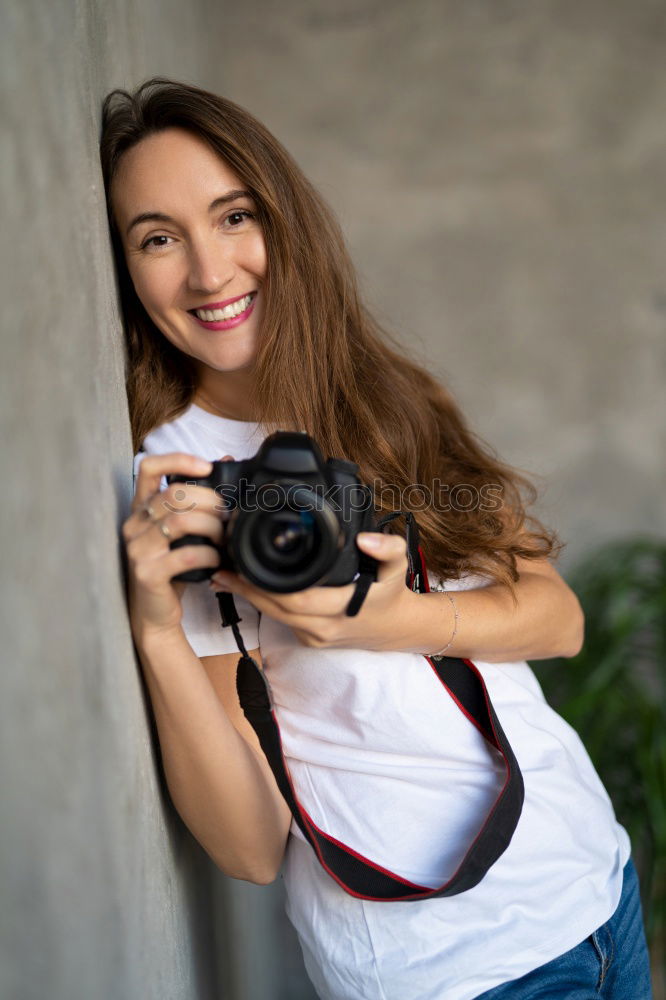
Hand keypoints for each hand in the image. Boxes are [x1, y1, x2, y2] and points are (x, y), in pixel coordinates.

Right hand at [124, 452, 233, 643]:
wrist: (156, 613)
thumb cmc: (172, 568)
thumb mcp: (183, 531)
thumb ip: (198, 499)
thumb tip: (228, 460)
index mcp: (141, 509)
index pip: (149, 468)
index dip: (178, 460)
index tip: (206, 467)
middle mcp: (134, 525)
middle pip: (174, 494)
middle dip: (210, 501)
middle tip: (227, 514)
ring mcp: (137, 549)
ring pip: (181, 521)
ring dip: (212, 526)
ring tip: (224, 537)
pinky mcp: (147, 573)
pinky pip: (186, 554)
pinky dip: (209, 554)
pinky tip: (217, 559)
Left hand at [209, 531, 418, 650]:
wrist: (397, 629)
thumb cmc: (391, 594)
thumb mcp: (398, 566)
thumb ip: (388, 548)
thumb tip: (364, 539)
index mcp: (343, 609)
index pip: (296, 599)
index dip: (264, 586)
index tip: (242, 566)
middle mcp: (325, 628)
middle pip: (276, 610)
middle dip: (246, 590)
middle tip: (222, 569)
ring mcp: (316, 637)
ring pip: (275, 619)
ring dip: (249, 598)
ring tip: (225, 576)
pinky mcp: (310, 641)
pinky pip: (282, 622)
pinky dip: (264, 605)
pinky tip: (248, 589)